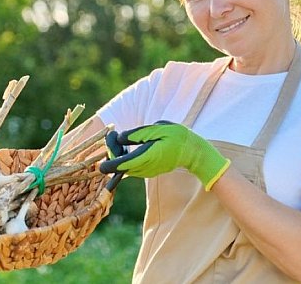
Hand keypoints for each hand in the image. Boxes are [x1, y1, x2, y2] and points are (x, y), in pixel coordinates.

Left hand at [100, 121, 230, 190]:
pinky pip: (130, 167)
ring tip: (119, 138)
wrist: (192, 152)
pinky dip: (124, 158)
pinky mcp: (146, 171)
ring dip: (117, 155)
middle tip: (113, 134)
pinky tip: (126, 146)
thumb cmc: (177, 137)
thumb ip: (138, 134)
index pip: (120, 165)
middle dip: (112, 151)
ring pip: (123, 168)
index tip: (109, 140)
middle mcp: (144, 168)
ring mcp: (145, 172)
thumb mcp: (158, 129)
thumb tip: (120, 137)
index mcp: (146, 157)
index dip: (108, 159)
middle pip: (118, 167)